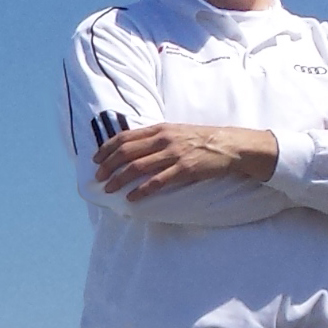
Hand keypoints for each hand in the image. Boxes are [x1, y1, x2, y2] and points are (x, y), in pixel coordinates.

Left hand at [94, 121, 279, 199]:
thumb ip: (155, 137)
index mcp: (159, 129)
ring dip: (119, 180)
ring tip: (108, 189)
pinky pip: (157, 182)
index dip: (107, 149)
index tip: (96, 159)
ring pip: (137, 167)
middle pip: (126, 152)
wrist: (231, 145)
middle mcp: (164, 139)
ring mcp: (174, 154)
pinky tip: (131, 198)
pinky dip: (141, 191)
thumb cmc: (201, 139)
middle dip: (108, 166)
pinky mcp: (185, 169)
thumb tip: (132, 147)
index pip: (125, 137)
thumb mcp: (176, 131)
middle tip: (98, 177)